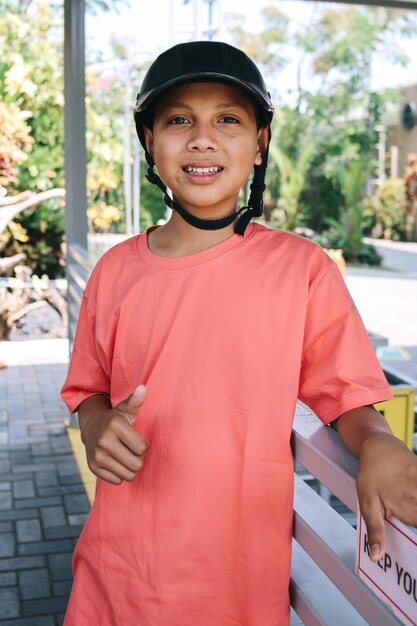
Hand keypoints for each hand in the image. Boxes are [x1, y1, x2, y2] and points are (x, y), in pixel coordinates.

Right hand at [79, 385, 148, 484]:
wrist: (91, 428)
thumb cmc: (115, 419)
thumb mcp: (126, 408)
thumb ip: (136, 400)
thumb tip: (143, 388)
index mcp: (115, 425)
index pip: (142, 448)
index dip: (143, 445)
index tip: (135, 439)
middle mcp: (104, 441)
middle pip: (136, 464)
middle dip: (138, 458)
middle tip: (131, 450)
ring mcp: (97, 455)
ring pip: (128, 475)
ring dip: (130, 467)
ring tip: (124, 456)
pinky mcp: (93, 468)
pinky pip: (117, 481)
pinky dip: (119, 474)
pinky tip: (115, 462)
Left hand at [355, 432, 416, 560]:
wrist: (379, 446)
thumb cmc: (371, 475)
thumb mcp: (368, 504)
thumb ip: (376, 531)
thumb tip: (375, 556)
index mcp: (410, 510)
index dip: (415, 523)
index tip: (413, 524)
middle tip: (411, 514)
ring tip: (412, 506)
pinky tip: (414, 494)